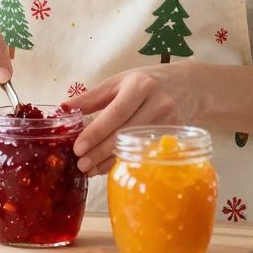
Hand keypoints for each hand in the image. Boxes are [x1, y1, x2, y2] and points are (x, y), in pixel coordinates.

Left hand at [71, 65, 201, 174]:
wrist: (189, 86)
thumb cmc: (146, 83)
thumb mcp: (120, 82)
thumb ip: (92, 97)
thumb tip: (64, 108)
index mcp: (140, 86)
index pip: (115, 113)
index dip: (96, 132)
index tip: (78, 147)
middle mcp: (158, 103)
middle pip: (124, 133)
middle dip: (99, 151)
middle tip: (80, 164)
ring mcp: (169, 122)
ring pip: (135, 146)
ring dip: (109, 161)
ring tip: (89, 169)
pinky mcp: (176, 137)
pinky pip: (145, 153)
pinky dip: (124, 161)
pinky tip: (108, 167)